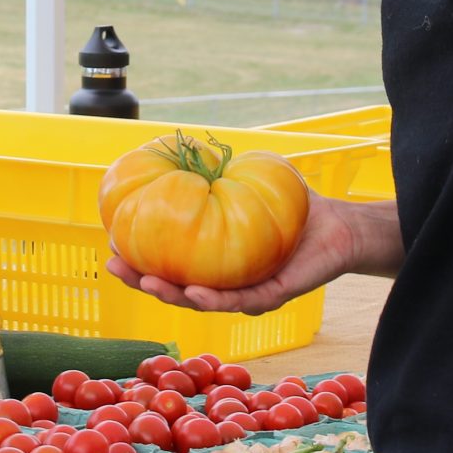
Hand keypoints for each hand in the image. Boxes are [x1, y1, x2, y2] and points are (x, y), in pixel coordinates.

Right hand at [102, 190, 359, 316]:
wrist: (342, 225)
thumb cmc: (295, 207)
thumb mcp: (249, 183)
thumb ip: (217, 174)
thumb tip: (182, 149)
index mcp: (216, 262)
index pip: (171, 263)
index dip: (139, 259)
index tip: (111, 244)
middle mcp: (228, 283)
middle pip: (178, 290)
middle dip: (143, 282)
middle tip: (116, 266)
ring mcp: (249, 294)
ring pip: (203, 303)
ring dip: (172, 296)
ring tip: (148, 282)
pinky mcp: (275, 296)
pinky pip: (242, 302)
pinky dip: (216, 300)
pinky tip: (195, 292)